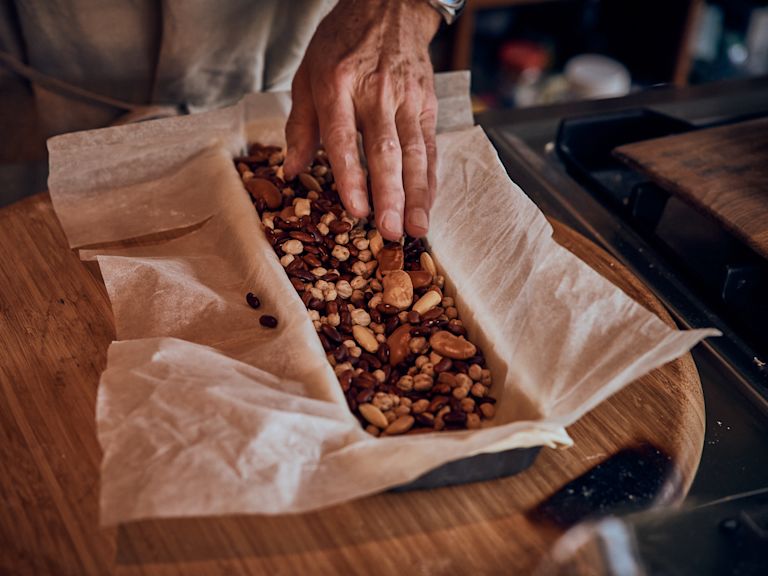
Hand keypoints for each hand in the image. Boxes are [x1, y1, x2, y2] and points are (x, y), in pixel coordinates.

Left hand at [283, 0, 440, 239]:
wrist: (389, 7)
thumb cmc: (341, 45)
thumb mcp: (307, 75)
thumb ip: (300, 126)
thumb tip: (290, 171)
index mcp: (337, 84)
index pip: (343, 137)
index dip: (351, 176)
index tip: (356, 209)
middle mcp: (375, 92)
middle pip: (385, 150)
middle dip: (390, 194)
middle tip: (390, 230)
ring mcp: (406, 97)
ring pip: (415, 152)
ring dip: (417, 194)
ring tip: (415, 228)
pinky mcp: (427, 102)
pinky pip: (430, 146)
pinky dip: (431, 178)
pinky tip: (428, 204)